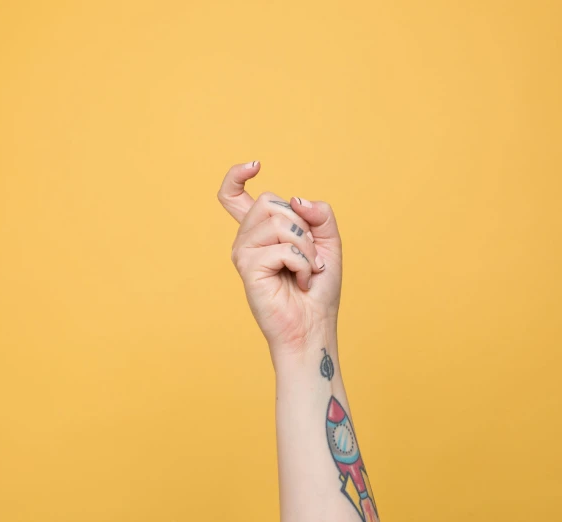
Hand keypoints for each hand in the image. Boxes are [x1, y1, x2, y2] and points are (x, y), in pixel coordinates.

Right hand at [217, 161, 341, 362]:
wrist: (313, 325)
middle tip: (308, 254)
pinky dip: (303, 263)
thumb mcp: (328, 242)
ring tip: (307, 269)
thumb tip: (296, 200)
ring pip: (278, 221)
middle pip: (270, 202)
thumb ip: (318, 214)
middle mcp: (246, 239)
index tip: (254, 165)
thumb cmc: (318, 288)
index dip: (237, 176)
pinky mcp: (247, 267)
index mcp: (260, 231)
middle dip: (301, 225)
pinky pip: (284, 247)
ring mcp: (244, 252)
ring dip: (305, 246)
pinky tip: (301, 280)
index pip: (233, 197)